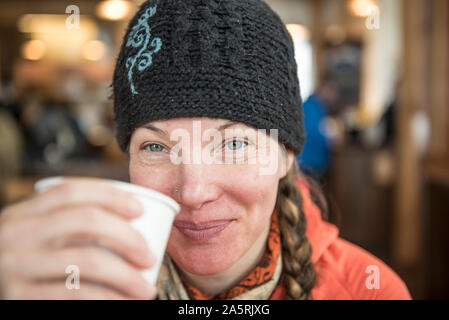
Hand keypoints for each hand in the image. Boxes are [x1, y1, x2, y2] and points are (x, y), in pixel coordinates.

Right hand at [0, 178, 157, 299]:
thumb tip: (129, 221)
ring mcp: (15, 266)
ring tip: (146, 289)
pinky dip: (110, 299)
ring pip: (88, 259)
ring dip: (127, 276)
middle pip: (86, 220)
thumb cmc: (26, 268)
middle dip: (128, 237)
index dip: (111, 196)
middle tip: (149, 256)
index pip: (71, 190)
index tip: (140, 209)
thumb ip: (65, 226)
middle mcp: (15, 234)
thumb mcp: (33, 238)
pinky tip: (125, 302)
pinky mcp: (18, 297)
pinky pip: (77, 294)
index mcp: (22, 214)